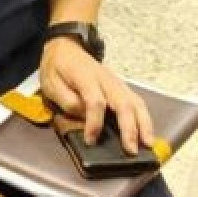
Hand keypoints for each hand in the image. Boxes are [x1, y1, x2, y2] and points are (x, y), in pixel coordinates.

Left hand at [39, 38, 153, 152]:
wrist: (65, 47)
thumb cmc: (56, 67)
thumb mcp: (50, 83)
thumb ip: (67, 101)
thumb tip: (84, 117)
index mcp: (85, 77)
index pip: (95, 102)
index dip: (94, 123)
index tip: (91, 140)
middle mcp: (105, 79)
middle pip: (123, 103)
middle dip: (129, 128)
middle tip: (131, 150)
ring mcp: (116, 82)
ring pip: (135, 102)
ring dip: (143, 124)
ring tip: (148, 144)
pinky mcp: (121, 86)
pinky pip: (137, 102)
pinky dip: (144, 118)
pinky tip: (146, 132)